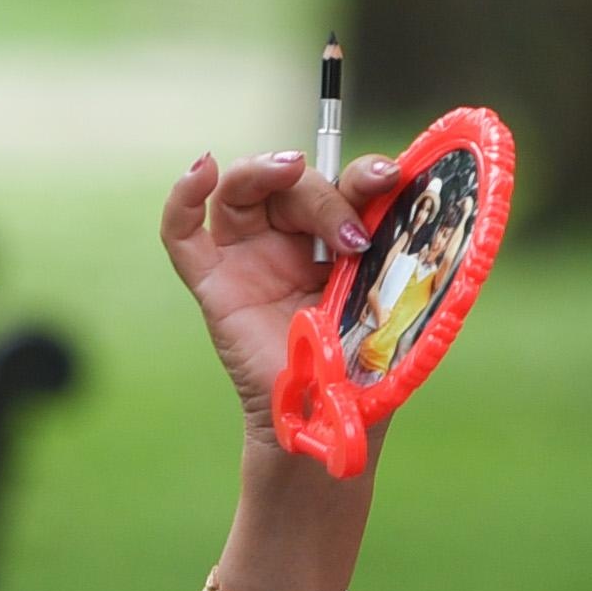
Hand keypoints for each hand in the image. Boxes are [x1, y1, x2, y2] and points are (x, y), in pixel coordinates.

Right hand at [160, 149, 401, 448]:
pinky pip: (183, 234)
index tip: (389, 178)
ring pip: (241, 190)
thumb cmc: (360, 366)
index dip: (362, 175)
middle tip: (354, 234)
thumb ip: (389, 248)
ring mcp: (247, 260)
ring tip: (289, 169)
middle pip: (291, 186)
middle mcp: (287, 243)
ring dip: (263, 170)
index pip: (341, 186)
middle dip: (324, 195)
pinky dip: (184, 198)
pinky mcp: (214, 284)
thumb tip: (408, 195)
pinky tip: (202, 169)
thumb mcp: (383, 297)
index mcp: (333, 241)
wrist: (329, 421)